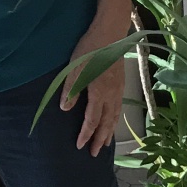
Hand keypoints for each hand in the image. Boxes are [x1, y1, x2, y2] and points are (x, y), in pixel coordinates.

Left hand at [61, 17, 126, 156]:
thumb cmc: (90, 47)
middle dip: (100, 139)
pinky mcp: (121, 85)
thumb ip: (71, 89)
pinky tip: (113, 122)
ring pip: (115, 117)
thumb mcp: (74, 67)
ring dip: (109, 132)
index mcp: (98, 92)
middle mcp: (111, 95)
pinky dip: (116, 120)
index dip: (86, 134)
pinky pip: (119, 109)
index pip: (91, 120)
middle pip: (106, 123)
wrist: (110, 33)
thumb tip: (66, 109)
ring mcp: (118, 90)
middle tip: (95, 154)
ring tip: (105, 144)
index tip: (80, 146)